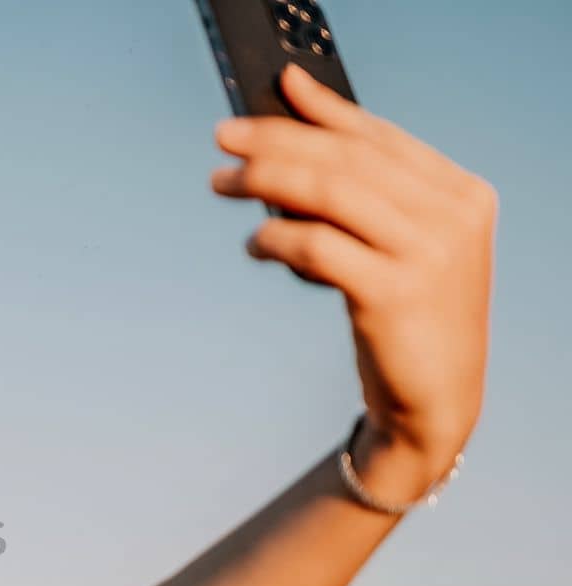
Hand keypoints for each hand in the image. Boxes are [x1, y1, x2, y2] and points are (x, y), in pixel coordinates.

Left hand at [210, 63, 495, 469]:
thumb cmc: (405, 321)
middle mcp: (453, 216)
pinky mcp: (395, 293)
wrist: (435, 401)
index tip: (279, 89)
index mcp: (460, 194)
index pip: (382, 137)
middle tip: (223, 137)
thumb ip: (364, 203)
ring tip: (221, 182)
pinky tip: (254, 244)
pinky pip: (318, 246)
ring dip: (266, 179)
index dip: (327, 111)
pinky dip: (277, 238)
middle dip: (279, 140)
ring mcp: (429, 254)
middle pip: (349, 157)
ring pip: (330, 192)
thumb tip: (284, 154)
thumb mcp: (397, 251)